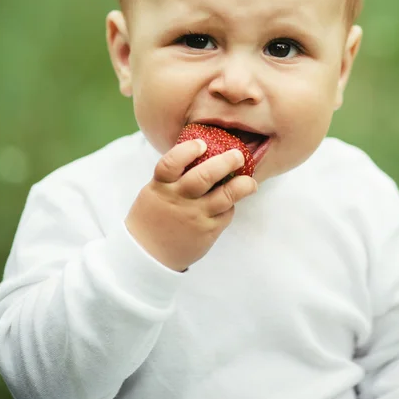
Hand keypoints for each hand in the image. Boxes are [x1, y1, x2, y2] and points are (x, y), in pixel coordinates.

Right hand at [125, 139, 257, 271]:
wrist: (149, 254)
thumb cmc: (155, 215)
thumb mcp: (156, 191)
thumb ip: (174, 176)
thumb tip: (203, 151)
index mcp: (161, 186)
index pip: (171, 163)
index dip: (187, 151)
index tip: (202, 143)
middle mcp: (178, 200)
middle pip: (204, 177)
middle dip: (225, 162)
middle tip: (238, 155)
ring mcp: (194, 216)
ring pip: (224, 196)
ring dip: (242, 185)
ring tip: (249, 181)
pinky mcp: (207, 231)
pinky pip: (226, 214)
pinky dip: (231, 205)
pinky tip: (232, 201)